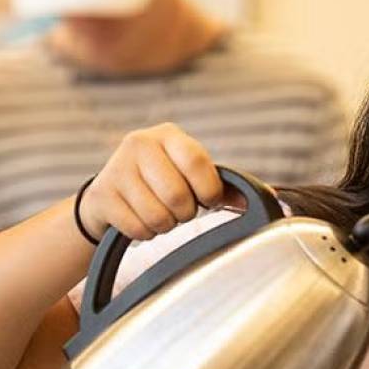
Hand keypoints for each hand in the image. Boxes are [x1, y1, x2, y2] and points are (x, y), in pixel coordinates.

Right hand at [79, 123, 227, 240]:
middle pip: (177, 195)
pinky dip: (145, 233)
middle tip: (180, 210)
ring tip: (160, 214)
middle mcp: (140, 144)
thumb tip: (267, 195)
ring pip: (157, 216)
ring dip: (165, 225)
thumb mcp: (189, 175)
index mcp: (168, 135)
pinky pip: (137, 229)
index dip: (209, 190)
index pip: (197, 161)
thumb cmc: (161, 183)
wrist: (109, 194)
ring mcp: (117, 168)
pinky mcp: (101, 195)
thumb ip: (222, 185)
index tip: (209, 200)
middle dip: (185, 213)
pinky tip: (140, 219)